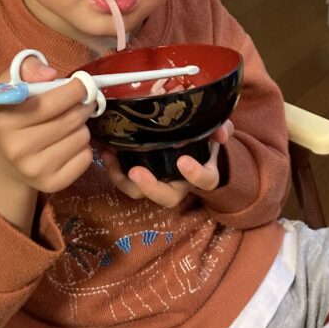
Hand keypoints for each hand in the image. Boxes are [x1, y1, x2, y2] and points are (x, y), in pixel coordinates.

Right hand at [0, 55, 97, 195]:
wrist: (7, 163)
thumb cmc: (15, 115)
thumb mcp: (12, 85)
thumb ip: (28, 67)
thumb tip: (50, 74)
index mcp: (7, 120)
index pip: (53, 101)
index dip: (76, 89)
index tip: (81, 84)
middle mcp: (18, 148)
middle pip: (72, 119)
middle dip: (83, 106)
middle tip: (82, 102)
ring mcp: (35, 170)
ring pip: (82, 137)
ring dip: (81, 127)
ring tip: (69, 125)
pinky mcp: (52, 184)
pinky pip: (86, 158)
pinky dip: (83, 148)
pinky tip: (68, 144)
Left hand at [104, 121, 233, 207]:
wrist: (193, 148)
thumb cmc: (204, 142)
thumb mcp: (216, 133)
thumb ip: (221, 130)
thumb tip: (221, 132)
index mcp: (202, 175)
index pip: (205, 181)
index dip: (196, 174)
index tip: (184, 162)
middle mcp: (179, 185)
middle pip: (166, 197)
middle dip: (150, 187)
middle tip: (136, 172)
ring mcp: (159, 182)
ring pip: (140, 194)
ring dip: (123, 179)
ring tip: (111, 158)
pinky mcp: (141, 176)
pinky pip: (126, 181)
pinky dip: (114, 169)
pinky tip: (106, 151)